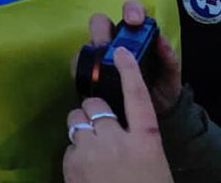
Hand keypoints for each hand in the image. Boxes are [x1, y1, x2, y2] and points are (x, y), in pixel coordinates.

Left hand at [63, 49, 172, 182]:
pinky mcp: (71, 163)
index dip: (129, 71)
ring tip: (91, 148)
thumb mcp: (152, 167)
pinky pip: (68, 145)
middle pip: (96, 104)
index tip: (120, 51)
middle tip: (100, 130)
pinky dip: (74, 152)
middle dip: (94, 112)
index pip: (138, 97)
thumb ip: (137, 143)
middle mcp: (118, 140)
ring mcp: (92, 151)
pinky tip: (85, 170)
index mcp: (147, 141)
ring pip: (76, 120)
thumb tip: (120, 133)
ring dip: (81, 129)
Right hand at [86, 1, 180, 114]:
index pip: (130, 11)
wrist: (153, 114)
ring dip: (93, 51)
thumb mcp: (171, 74)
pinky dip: (82, 69)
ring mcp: (99, 56)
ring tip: (103, 67)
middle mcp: (115, 41)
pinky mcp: (88, 72)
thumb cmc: (162, 88)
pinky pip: (78, 65)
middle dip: (103, 30)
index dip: (130, 10)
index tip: (134, 21)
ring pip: (87, 43)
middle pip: (100, 22)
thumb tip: (161, 40)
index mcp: (137, 35)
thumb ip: (169, 57)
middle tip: (110, 46)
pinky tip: (93, 78)